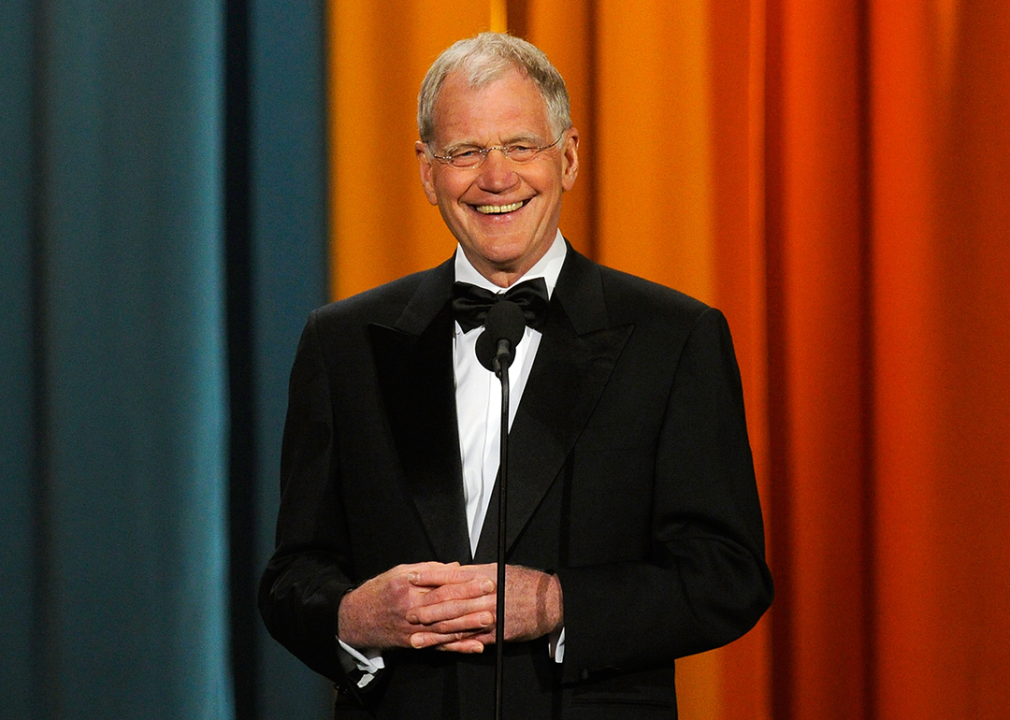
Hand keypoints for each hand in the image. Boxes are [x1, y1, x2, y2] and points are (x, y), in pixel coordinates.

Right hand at [337, 562, 495, 652]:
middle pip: (445, 605)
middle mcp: (410, 608)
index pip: (440, 584)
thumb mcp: (399, 573)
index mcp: (407, 587)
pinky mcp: (414, 643)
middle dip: (471, 601)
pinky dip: (458, 646)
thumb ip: (428, 570)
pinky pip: (439, 646)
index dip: (464, 582)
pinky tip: (475, 645)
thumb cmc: (378, 592)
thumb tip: (454, 567)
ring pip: (445, 627)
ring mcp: (413, 628)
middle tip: (492, 596)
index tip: (482, 578)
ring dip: (469, 624)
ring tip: (488, 619)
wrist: (355, 619)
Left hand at [407, 564, 563, 649]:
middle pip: (448, 603)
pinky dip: (453, 645)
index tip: (411, 578)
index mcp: (483, 577)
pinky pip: (469, 640)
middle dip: (425, 608)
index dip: (428, 577)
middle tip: (407, 612)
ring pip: (455, 625)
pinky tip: (439, 647)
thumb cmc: (525, 582)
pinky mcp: (494, 634)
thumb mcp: (499, 570)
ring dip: (433, 632)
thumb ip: (476, 573)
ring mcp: (489, 616)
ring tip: (415, 636)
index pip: (450, 576)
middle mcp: (484, 596)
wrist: (549, 601)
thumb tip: (455, 570)